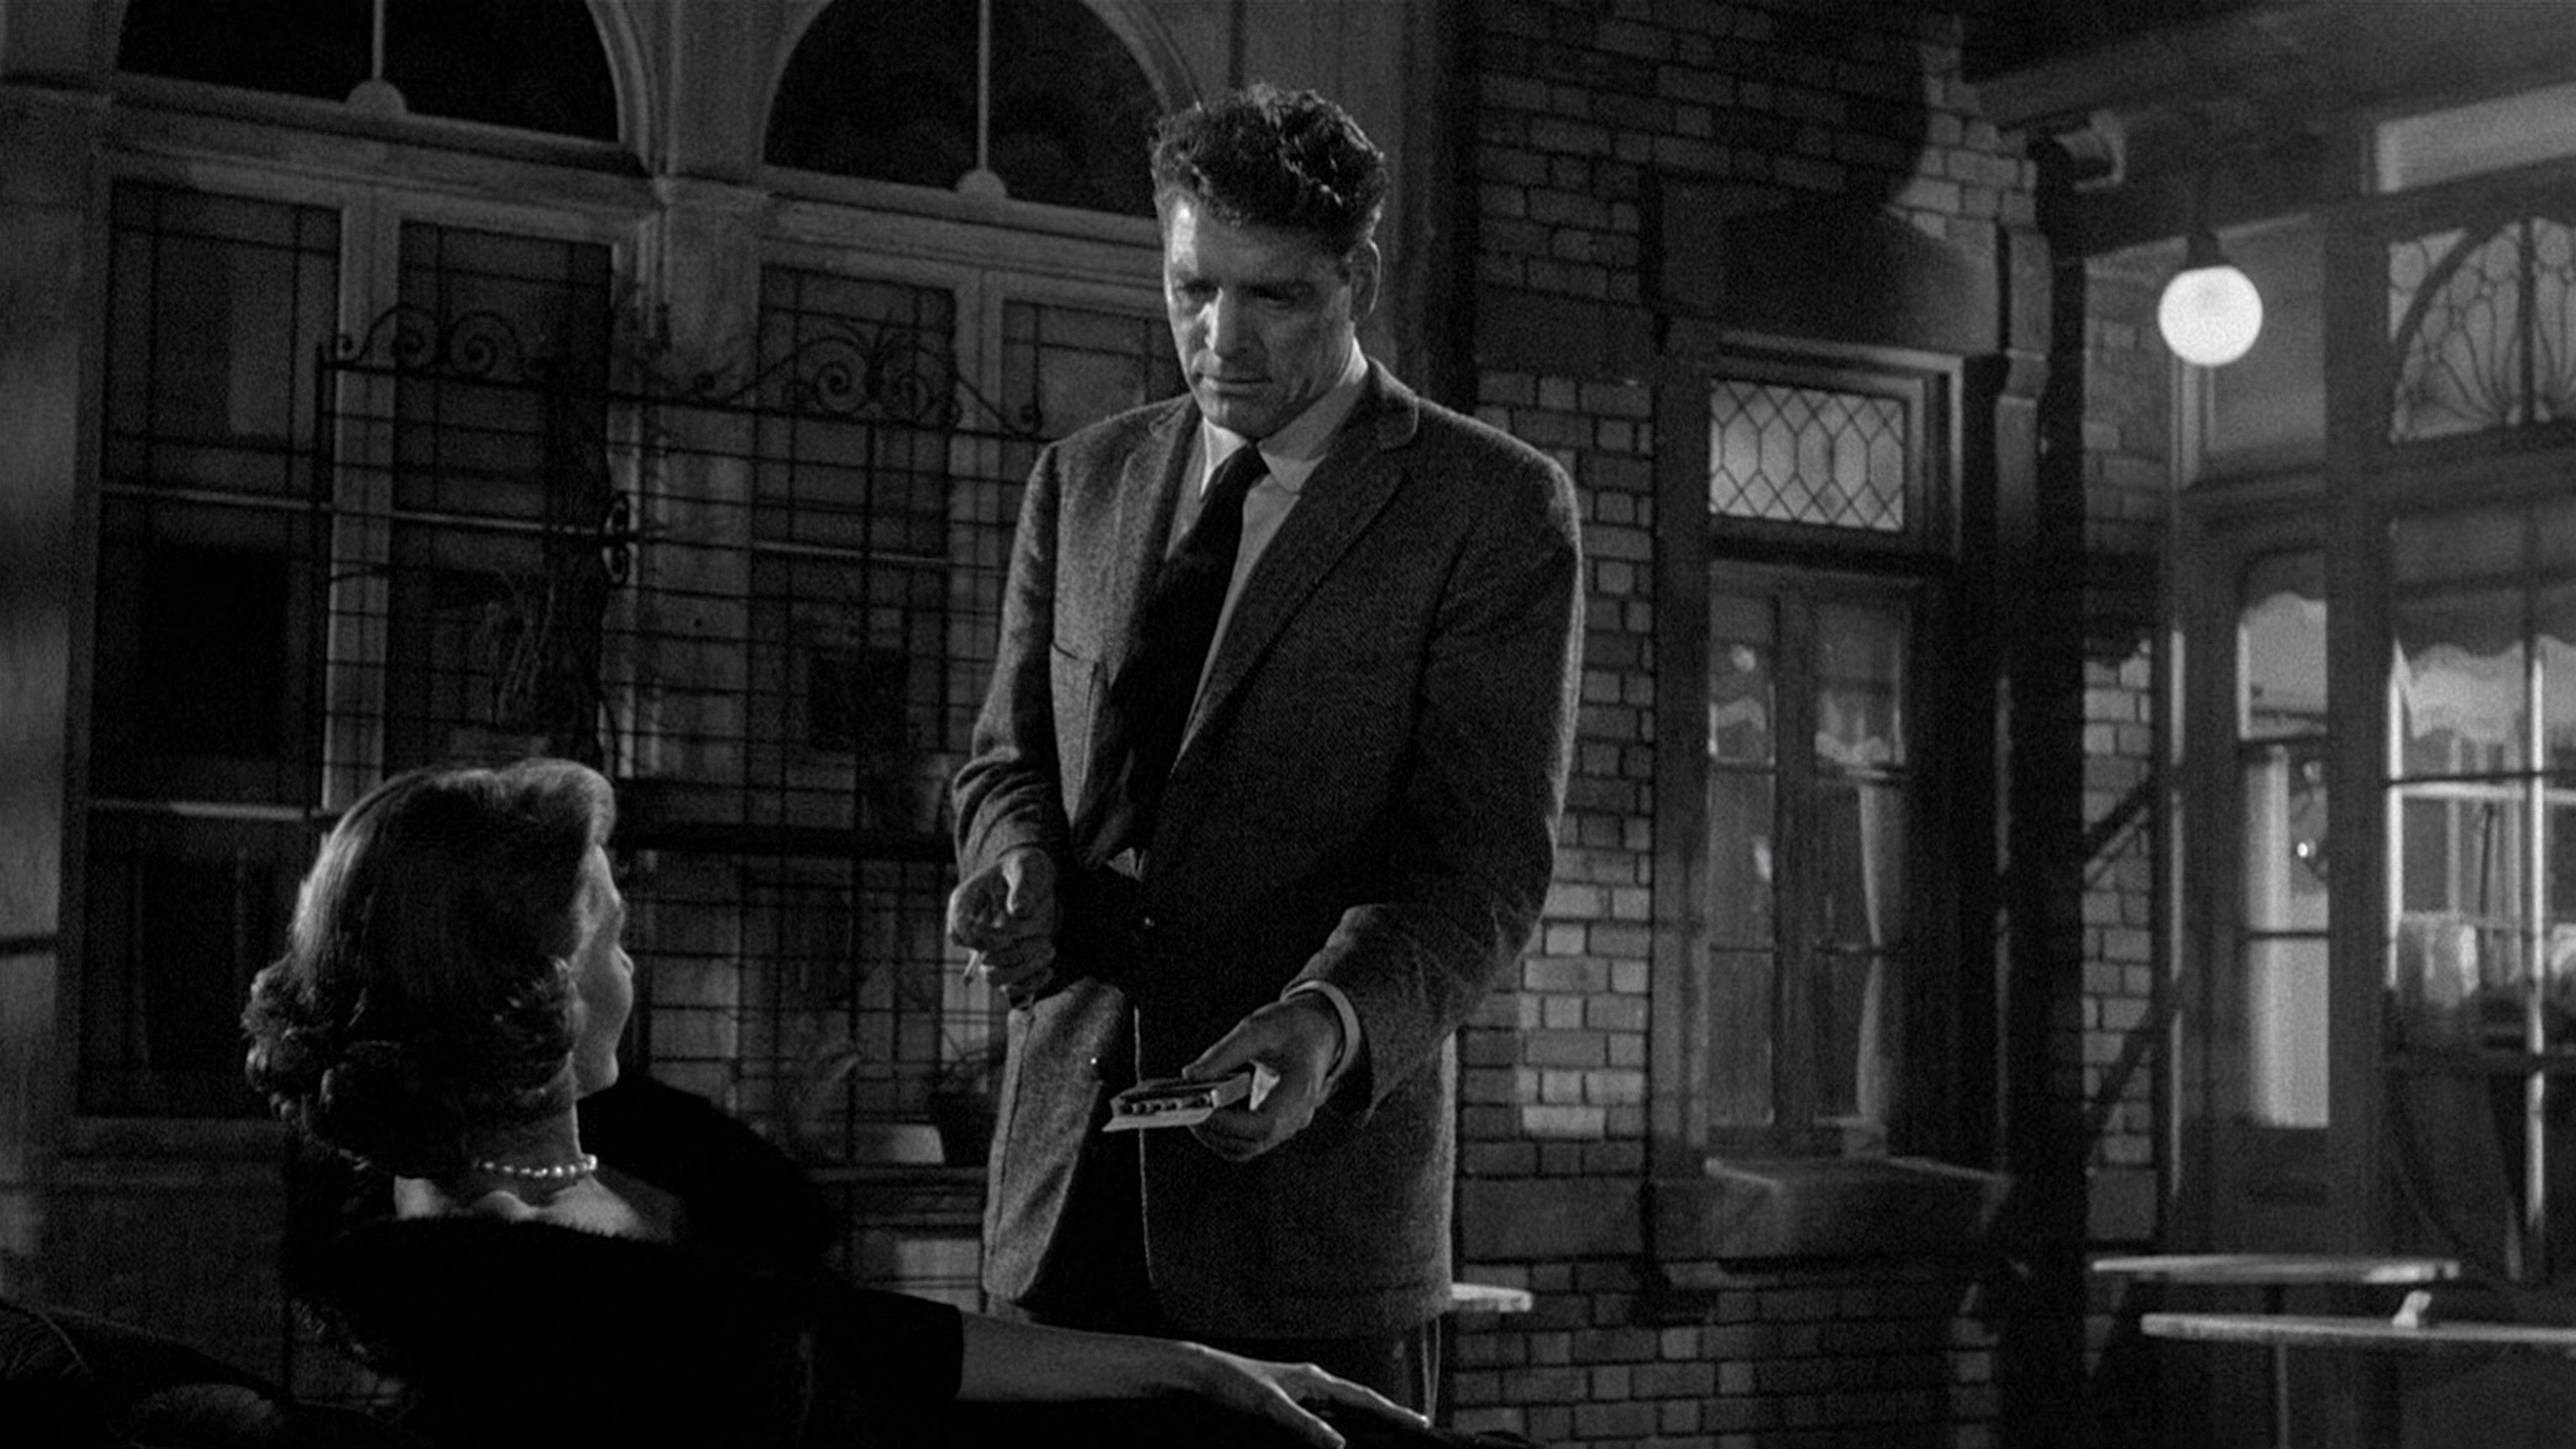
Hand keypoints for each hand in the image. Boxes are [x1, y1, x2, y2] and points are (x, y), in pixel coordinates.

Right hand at [945, 848, 1059, 1007]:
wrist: (1034, 880)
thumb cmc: (1026, 868)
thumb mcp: (1026, 866)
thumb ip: (1023, 885)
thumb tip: (1019, 911)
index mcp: (964, 904)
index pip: (960, 931)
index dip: (986, 937)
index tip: (1011, 933)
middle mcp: (971, 931)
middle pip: (981, 960)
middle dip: (1015, 952)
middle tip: (1044, 937)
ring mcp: (987, 949)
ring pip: (995, 978)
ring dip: (1025, 969)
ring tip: (1050, 949)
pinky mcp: (1005, 963)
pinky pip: (1010, 989)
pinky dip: (1031, 984)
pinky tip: (1049, 969)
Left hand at [1179, 1342, 1426, 1448]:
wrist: (1206, 1373)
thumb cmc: (1237, 1385)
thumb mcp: (1270, 1407)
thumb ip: (1304, 1426)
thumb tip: (1340, 1445)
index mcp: (1316, 1379)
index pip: (1364, 1398)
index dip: (1393, 1412)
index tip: (1421, 1422)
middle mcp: (1314, 1382)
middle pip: (1361, 1400)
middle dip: (1389, 1414)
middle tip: (1417, 1427)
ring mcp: (1303, 1390)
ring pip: (1345, 1406)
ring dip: (1368, 1418)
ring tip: (1391, 1431)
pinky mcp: (1290, 1400)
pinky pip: (1327, 1412)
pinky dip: (1344, 1422)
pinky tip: (1345, 1434)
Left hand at [1182, 994, 1342, 1161]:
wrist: (1319, 1030)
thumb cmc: (1293, 1027)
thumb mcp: (1258, 1029)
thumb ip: (1223, 1053)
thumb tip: (1189, 1077)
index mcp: (1300, 1093)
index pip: (1264, 1125)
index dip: (1228, 1123)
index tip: (1199, 1108)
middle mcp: (1296, 1117)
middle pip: (1250, 1144)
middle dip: (1213, 1131)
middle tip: (1183, 1110)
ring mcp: (1286, 1124)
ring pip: (1245, 1147)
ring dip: (1214, 1134)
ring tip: (1190, 1108)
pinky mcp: (1274, 1123)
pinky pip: (1245, 1138)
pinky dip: (1223, 1130)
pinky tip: (1206, 1107)